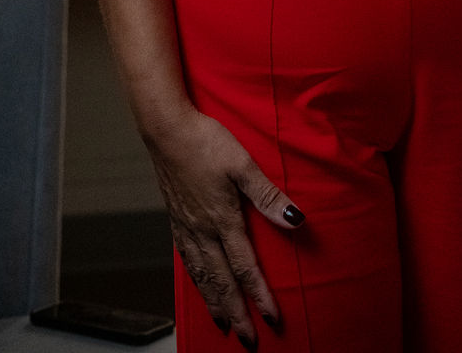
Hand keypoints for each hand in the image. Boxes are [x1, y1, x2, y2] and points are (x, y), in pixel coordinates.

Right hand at [147, 108, 305, 345]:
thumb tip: (295, 220)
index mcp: (222, 219)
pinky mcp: (176, 217)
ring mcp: (186, 225)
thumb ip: (268, 196)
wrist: (166, 129)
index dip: (260, 296)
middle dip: (236, 313)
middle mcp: (203, 230)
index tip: (272, 318)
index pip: (245, 268)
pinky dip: (196, 280)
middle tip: (247, 339)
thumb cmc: (206, 140)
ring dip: (214, 303)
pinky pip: (187, 259)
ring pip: (202, 276)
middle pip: (222, 282)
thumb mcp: (243, 164)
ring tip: (223, 324)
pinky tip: (199, 283)